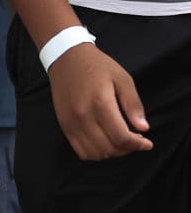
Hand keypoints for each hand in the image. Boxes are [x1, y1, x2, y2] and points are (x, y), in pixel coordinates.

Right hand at [47, 43, 152, 160]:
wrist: (67, 59)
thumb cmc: (96, 66)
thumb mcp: (122, 79)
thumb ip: (133, 104)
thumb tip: (143, 128)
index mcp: (100, 103)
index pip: (121, 137)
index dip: (138, 144)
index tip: (146, 143)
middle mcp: (83, 116)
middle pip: (109, 148)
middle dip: (127, 149)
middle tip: (135, 140)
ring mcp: (71, 122)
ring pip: (95, 153)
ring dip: (111, 153)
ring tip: (119, 141)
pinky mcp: (64, 125)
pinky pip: (80, 150)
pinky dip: (95, 153)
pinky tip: (104, 142)